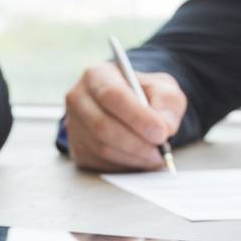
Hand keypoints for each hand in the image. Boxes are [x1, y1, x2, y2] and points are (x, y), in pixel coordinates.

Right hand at [64, 63, 185, 171]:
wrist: (128, 108)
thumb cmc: (145, 95)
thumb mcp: (163, 89)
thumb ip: (166, 103)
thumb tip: (164, 128)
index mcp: (97, 75)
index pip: (112, 95)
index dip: (137, 117)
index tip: (161, 133)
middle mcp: (79, 99)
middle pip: (102, 126)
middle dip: (136, 143)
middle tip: (160, 150)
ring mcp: (74, 125)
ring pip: (102, 148)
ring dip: (133, 157)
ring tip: (156, 156)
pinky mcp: (78, 149)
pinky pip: (101, 163)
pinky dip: (126, 165)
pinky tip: (140, 158)